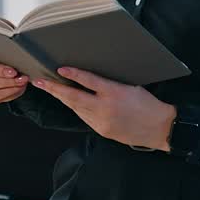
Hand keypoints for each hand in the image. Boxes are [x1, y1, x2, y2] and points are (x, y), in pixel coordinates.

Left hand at [33, 67, 176, 149]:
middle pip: (74, 97)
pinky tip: (68, 102)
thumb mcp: (130, 86)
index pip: (89, 81)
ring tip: (49, 89)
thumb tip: (89, 77)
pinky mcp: (101, 131)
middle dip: (54, 89)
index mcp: (114, 93)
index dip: (73, 74)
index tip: (59, 68)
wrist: (160, 128)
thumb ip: (109, 83)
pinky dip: (75, 108)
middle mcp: (105, 108)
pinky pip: (84, 117)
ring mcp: (102, 121)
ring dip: (61, 98)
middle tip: (39, 82)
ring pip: (76, 108)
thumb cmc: (147, 103)